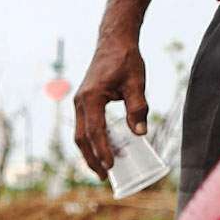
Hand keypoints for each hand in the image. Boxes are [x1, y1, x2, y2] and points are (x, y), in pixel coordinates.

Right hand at [74, 30, 148, 177]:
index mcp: (91, 98)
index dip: (102, 150)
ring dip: (90, 153)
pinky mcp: (83, 103)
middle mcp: (80, 103)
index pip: (95, 131)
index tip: (111, 166)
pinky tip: (103, 149)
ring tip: (103, 168)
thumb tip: (140, 133)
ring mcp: (79, 104)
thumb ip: (137, 108)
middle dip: (91, 159)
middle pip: (81, 138)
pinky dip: (91, 141)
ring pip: (80, 135)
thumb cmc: (125, 60)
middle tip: (104, 176)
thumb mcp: (136, 83)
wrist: (113, 43)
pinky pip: (84, 127)